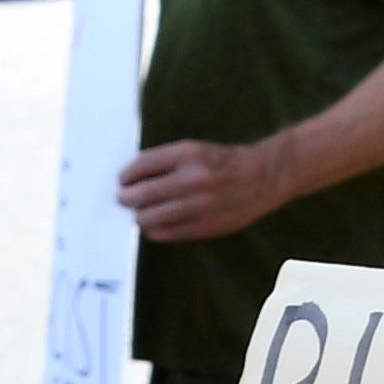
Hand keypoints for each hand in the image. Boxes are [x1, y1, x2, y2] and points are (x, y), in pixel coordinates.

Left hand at [115, 136, 289, 242]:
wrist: (261, 177)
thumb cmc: (222, 162)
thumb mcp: (194, 149)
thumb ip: (165, 163)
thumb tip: (131, 180)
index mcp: (187, 154)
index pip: (141, 166)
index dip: (125, 175)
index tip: (122, 180)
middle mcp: (192, 179)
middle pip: (141, 194)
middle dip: (126, 198)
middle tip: (123, 198)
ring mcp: (198, 205)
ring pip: (149, 217)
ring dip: (139, 216)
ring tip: (140, 212)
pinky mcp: (204, 226)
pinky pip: (166, 233)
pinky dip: (154, 229)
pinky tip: (155, 224)